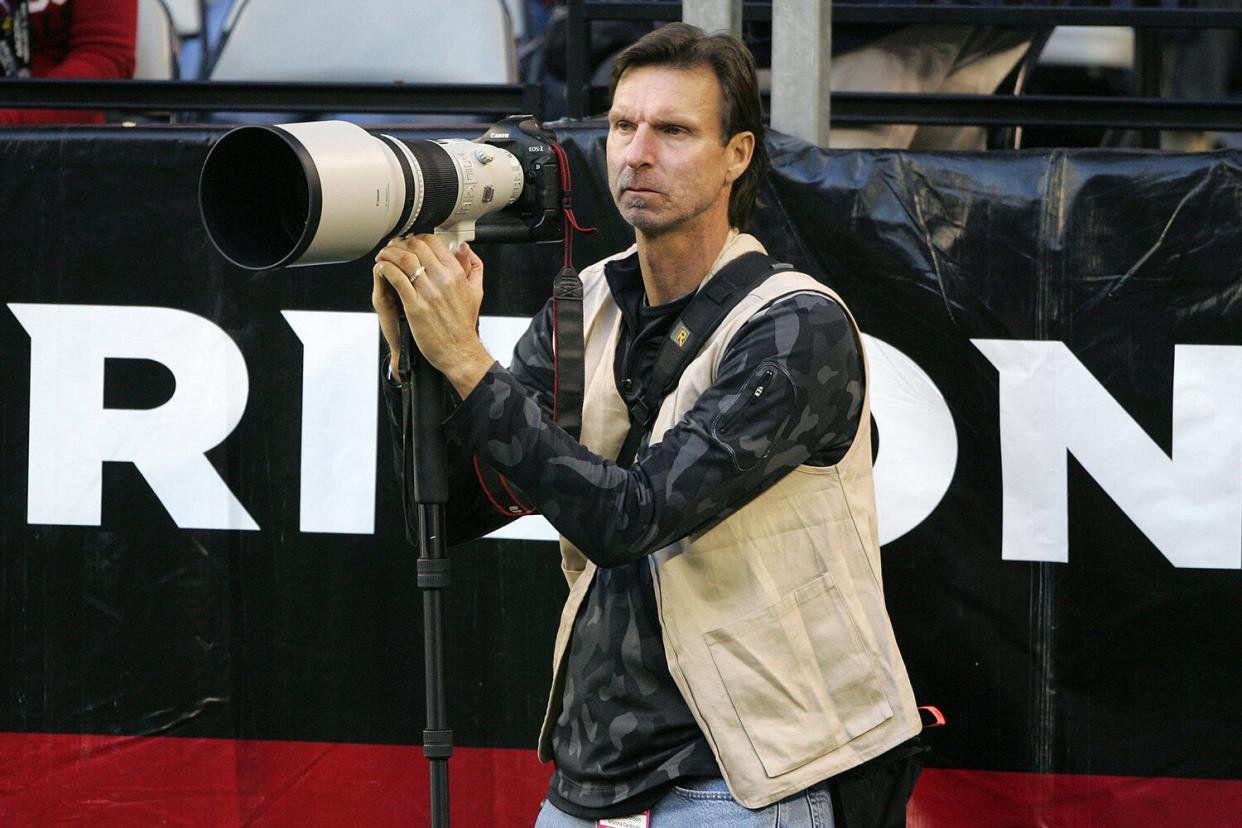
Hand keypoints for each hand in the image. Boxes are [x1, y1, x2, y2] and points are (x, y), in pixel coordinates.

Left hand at [371, 234, 494, 396]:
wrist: (458, 350)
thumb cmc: (464, 324)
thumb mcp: (476, 291)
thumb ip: (473, 267)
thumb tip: (465, 248)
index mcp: (456, 274)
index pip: (433, 242)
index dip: (417, 238)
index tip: (409, 243)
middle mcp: (442, 279)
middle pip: (416, 247)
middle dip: (400, 244)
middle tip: (392, 248)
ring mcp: (428, 292)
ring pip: (404, 260)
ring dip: (389, 254)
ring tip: (383, 257)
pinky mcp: (415, 306)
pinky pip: (396, 279)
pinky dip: (386, 270)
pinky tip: (382, 269)